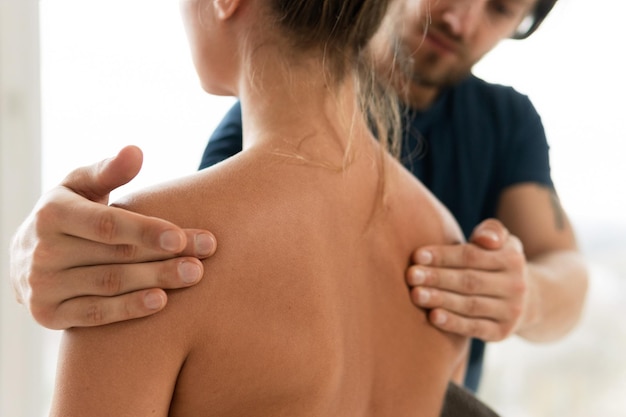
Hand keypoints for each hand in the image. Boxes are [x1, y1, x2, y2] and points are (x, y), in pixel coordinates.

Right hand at [9, 146, 216, 329]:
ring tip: (193, 274)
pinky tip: (161, 301)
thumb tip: (135, 152)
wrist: (27, 257)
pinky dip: (129, 309)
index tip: (181, 236)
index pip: (106, 225)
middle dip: (164, 256)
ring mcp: (43, 286)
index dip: (145, 231)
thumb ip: (109, 171)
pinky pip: (95, 314)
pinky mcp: (48, 314)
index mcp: (53, 214)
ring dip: (155, 280)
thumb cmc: (71, 213)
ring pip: (110, 285)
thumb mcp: (81, 187)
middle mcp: (43, 251)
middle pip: (116, 255)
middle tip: (204, 257)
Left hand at [406, 219, 527, 340]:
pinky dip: (453, 323)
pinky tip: (433, 317)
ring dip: (440, 300)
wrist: (527, 298)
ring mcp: (510, 311)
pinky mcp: (502, 332)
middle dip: (437, 278)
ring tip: (415, 295)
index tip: (417, 256)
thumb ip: (491, 231)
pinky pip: (474, 327)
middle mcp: (515, 286)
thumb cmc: (497, 262)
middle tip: (411, 276)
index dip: (443, 256)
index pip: (472, 256)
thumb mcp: (501, 241)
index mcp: (512, 259)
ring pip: (469, 305)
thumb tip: (485, 240)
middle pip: (468, 281)